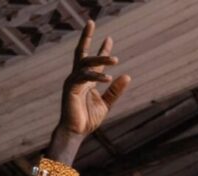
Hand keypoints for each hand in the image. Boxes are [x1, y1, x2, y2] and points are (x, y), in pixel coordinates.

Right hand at [48, 20, 130, 164]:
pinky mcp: (70, 88)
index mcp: (86, 81)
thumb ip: (115, 90)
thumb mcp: (106, 104)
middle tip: (91, 22)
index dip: (102, 49)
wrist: (75, 133)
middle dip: (86, 37)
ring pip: (85, 63)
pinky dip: (96, 77)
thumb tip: (127, 75)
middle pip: (81, 53)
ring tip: (115, 59)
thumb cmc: (87, 120)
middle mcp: (78, 78)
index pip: (94, 62)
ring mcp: (73, 82)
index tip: (109, 38)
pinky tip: (108, 78)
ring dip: (100, 59)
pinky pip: (84, 77)